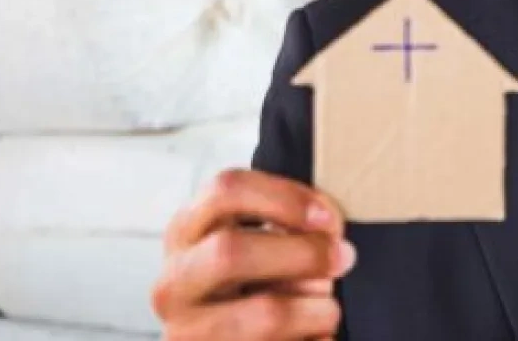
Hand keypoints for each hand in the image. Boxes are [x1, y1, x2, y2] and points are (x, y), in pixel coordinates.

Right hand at [153, 168, 355, 339]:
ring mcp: (186, 331)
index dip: (284, 198)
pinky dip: (313, 340)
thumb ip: (283, 228)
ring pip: (265, 314)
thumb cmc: (243, 290)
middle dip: (301, 253)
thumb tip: (329, 231)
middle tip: (342, 258)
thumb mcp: (252, 247)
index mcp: (185, 233)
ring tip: (327, 310)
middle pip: (231, 252)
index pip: (226, 191)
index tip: (326, 216)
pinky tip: (315, 336)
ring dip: (315, 309)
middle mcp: (175, 282)